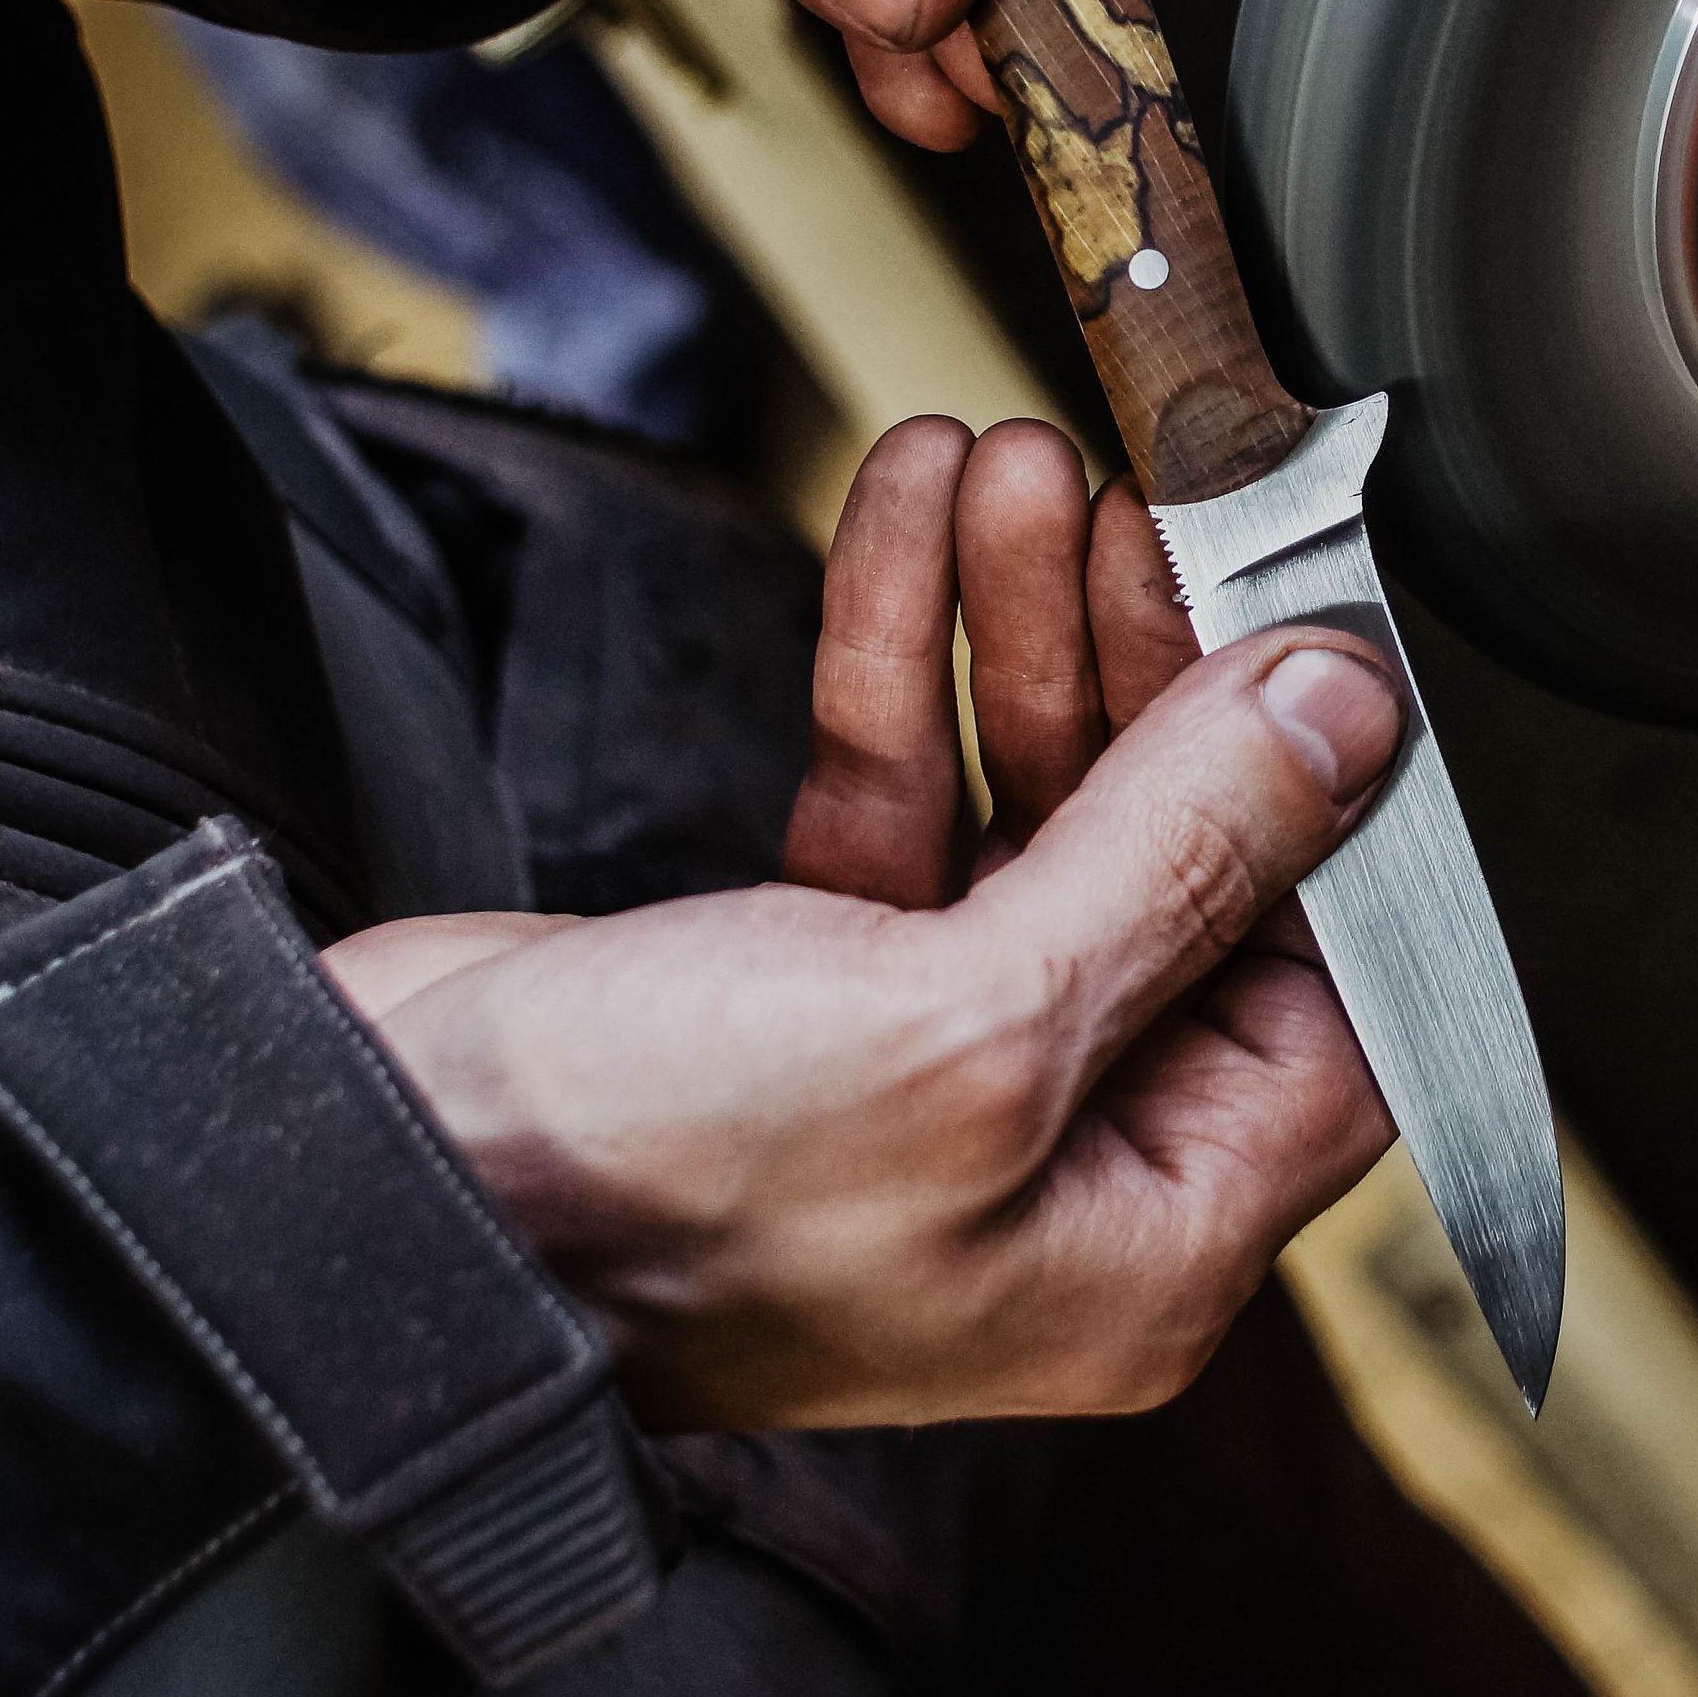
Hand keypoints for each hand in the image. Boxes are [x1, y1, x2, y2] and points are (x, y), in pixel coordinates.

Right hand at [330, 419, 1396, 1430]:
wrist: (357, 1185)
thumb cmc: (646, 1197)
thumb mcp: (969, 1025)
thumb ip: (1175, 860)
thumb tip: (1339, 723)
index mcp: (1144, 1235)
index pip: (1328, 1004)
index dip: (1332, 821)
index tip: (1310, 639)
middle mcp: (1056, 1158)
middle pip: (1181, 868)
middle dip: (1155, 665)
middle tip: (1142, 505)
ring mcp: (926, 1064)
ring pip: (1035, 801)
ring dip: (1025, 622)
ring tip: (1011, 461)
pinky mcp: (803, 979)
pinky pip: (900, 789)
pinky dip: (905, 650)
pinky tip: (913, 513)